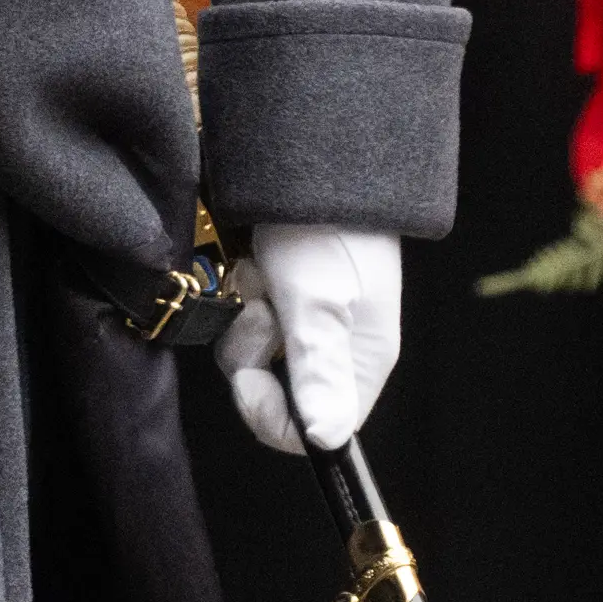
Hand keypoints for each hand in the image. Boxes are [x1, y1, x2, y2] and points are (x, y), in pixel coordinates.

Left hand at [216, 223, 401, 454]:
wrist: (313, 160)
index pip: (313, 432)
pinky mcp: (282, 292)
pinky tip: (250, 262)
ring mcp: (306, 319)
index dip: (272, 415)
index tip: (249, 379)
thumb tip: (327, 441)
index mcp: (359, 365)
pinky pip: (248, 314)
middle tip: (260, 306)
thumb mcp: (318, 301)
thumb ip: (319, 369)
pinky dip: (243, 291)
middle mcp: (334, 349)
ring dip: (245, 313)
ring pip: (253, 350)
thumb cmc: (325, 232)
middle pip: (275, 389)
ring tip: (257, 274)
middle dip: (252, 352)